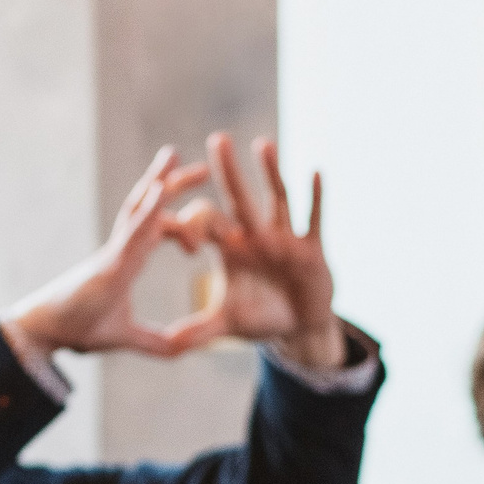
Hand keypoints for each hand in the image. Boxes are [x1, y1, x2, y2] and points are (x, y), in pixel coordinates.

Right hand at [4, 145, 212, 356]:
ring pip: (138, 208)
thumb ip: (153, 341)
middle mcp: (121, 249)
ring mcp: (115, 253)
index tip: (205, 231)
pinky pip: (133, 231)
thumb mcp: (126, 336)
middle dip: (174, 185)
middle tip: (203, 169)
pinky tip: (162, 189)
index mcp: (126, 261)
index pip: (157, 230)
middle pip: (149, 207)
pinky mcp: (110, 264)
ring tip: (173, 155)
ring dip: (158, 181)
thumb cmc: (78, 328)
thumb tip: (179, 350)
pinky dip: (149, 210)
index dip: (180, 222)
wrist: (46, 334)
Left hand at [165, 134, 341, 369]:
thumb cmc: (262, 315)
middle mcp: (255, 235)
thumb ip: (198, 330)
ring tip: (262, 144)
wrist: (300, 326)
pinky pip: (313, 220)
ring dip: (271, 172)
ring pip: (277, 199)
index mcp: (230, 247)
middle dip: (228, 171)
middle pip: (238, 197)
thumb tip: (167, 345)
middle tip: (217, 139)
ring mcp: (285, 238)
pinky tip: (315, 171)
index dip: (190, 228)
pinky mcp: (311, 249)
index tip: (185, 246)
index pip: (204, 223)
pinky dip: (315, 198)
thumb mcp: (227, 324)